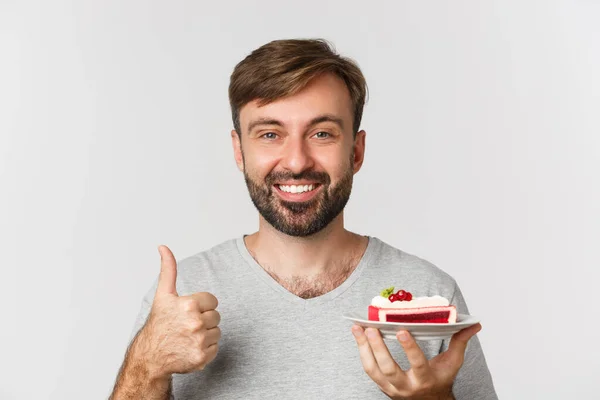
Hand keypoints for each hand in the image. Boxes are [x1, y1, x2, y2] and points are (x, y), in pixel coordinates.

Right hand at [133, 245, 220, 379]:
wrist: (151, 356)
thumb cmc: (159, 323)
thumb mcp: (163, 294)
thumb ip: (168, 269)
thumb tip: (163, 247)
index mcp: (189, 304)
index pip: (213, 301)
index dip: (201, 305)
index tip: (188, 311)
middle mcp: (195, 322)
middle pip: (216, 316)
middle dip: (204, 319)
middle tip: (187, 325)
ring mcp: (199, 341)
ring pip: (217, 332)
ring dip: (206, 334)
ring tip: (188, 336)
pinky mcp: (202, 357)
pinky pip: (216, 347)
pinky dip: (206, 349)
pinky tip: (191, 348)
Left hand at [351, 323, 481, 398]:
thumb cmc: (440, 378)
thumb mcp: (452, 362)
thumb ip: (460, 342)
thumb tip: (475, 324)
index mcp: (425, 380)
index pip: (418, 364)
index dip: (409, 348)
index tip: (401, 330)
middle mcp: (406, 387)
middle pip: (389, 369)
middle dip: (379, 348)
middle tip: (372, 328)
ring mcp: (391, 388)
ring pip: (373, 370)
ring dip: (364, 348)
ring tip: (358, 328)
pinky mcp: (380, 385)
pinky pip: (368, 369)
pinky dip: (361, 351)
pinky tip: (358, 335)